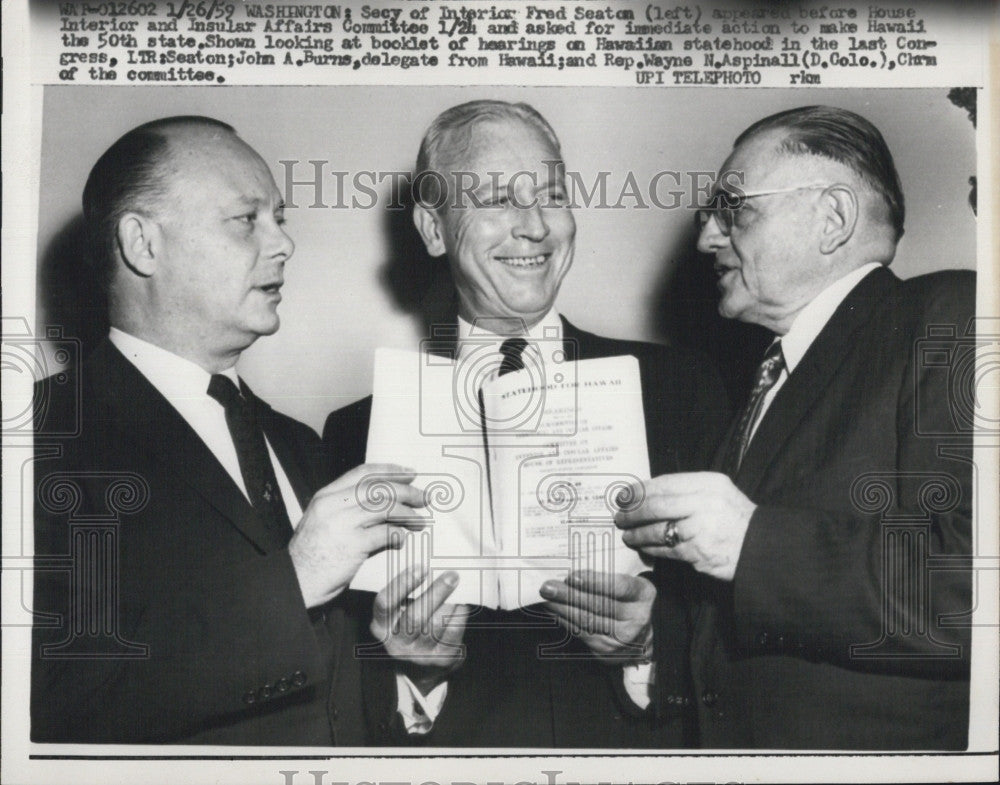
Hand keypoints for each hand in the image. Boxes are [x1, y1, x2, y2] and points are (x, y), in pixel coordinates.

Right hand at [289, 463, 426, 607]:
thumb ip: (349, 510)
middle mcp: (333, 504)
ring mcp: (342, 523)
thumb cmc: (312, 556)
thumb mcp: (324, 522)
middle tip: (424, 498)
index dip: (390, 471)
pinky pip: (384, 533)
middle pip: (379, 488)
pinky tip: (402, 539)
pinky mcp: (352, 545)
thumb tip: (387, 505)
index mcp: (326, 496)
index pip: (363, 473)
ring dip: (408, 513)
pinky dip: (398, 534)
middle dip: (407, 491)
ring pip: (385, 507)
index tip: (409, 474)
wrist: (295, 582)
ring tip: (420, 521)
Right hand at [371, 563, 468, 694]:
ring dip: (450, 603)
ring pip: (436, 624)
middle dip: (436, 592)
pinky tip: (462, 605)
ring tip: (458, 587)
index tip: (422, 568)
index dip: (402, 584)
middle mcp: (396, 643)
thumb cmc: (410, 627)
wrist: (423, 669)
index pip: (385, 603)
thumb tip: (431, 564)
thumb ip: (405, 594)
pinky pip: (452, 633)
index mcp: (381, 625)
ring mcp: (417, 654)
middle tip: (452, 575)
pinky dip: (459, 616)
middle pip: (415, 616)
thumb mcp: (398, 614)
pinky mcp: (439, 660)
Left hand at [539, 570, 654, 663]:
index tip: (573, 576)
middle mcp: (636, 619)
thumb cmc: (632, 600)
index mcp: (643, 595)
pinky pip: (581, 633)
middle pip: (598, 605)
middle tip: (548, 586)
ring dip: (562, 608)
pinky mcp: (607, 651)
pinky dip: (564, 620)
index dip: (594, 582)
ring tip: (546, 597)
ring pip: (586, 621)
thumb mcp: (632, 583)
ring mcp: (622, 638)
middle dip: (569, 595)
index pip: (619, 587)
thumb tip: (575, 570)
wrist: (645, 635)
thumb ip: (610, 574)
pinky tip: (553, 610)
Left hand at [615, 472, 755, 581]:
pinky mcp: (697, 552)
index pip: (665, 483)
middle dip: (633, 512)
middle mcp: (704, 503)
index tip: (624, 495)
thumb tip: (648, 493)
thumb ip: (687, 490)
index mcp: (708, 483)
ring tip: (627, 534)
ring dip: (637, 533)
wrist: (760, 548)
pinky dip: (650, 548)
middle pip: (657, 505)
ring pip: (657, 529)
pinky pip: (665, 550)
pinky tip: (642, 547)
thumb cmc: (734, 519)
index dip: (640, 490)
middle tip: (619, 516)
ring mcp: (701, 529)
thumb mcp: (717, 492)